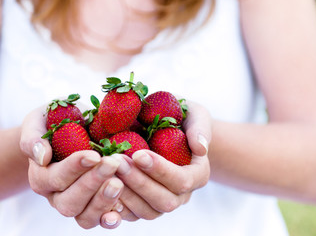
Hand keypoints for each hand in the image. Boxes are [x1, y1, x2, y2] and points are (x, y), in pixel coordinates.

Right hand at [19, 106, 124, 228]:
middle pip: (69, 202)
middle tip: (112, 164)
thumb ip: (33, 137)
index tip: (94, 155)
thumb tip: (41, 156)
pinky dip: (110, 219)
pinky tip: (120, 213)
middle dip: (92, 183)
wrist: (72, 132)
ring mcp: (77, 205)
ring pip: (84, 217)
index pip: (55, 178)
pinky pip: (100, 221)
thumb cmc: (56, 123)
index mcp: (42, 176)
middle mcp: (57, 196)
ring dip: (102, 201)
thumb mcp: (39, 121)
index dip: (74, 168)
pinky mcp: (95, 209)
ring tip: (119, 183)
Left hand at [115, 100, 211, 220]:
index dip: (161, 170)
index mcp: (198, 173)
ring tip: (108, 171)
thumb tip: (201, 148)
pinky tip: (102, 187)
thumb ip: (200, 128)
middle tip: (118, 161)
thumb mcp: (196, 115)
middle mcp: (183, 193)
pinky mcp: (145, 205)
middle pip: (164, 200)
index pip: (182, 180)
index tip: (139, 154)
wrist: (171, 129)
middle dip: (139, 183)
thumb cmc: (183, 118)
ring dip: (126, 194)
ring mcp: (163, 201)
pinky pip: (132, 214)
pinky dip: (116, 205)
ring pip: (147, 211)